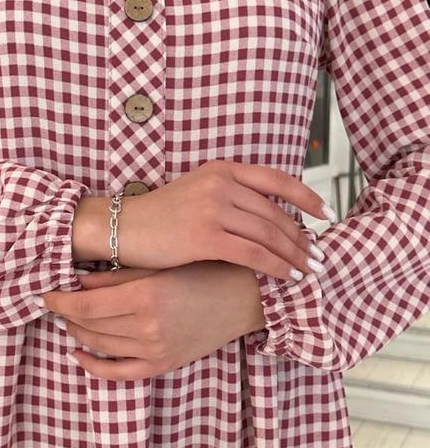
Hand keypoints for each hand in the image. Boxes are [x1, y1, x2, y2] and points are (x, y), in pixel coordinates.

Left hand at [42, 261, 266, 380]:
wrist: (245, 297)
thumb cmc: (204, 270)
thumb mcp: (160, 265)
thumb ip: (118, 275)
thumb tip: (78, 283)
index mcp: (146, 296)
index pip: (86, 306)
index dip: (59, 302)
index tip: (45, 293)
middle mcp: (148, 327)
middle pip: (89, 326)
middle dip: (66, 315)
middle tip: (56, 301)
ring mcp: (156, 351)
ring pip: (100, 346)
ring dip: (78, 333)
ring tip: (68, 318)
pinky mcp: (164, 364)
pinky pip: (120, 373)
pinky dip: (94, 366)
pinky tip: (79, 353)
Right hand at [117, 159, 327, 281]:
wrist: (122, 227)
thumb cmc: (159, 216)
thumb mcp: (197, 192)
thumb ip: (230, 197)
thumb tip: (268, 219)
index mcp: (222, 169)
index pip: (276, 179)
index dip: (306, 197)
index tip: (325, 213)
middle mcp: (220, 184)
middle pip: (275, 214)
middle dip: (302, 238)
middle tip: (320, 257)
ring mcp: (213, 209)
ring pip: (268, 235)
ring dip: (295, 256)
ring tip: (310, 271)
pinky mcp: (205, 236)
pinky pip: (252, 254)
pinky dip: (276, 267)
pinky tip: (288, 278)